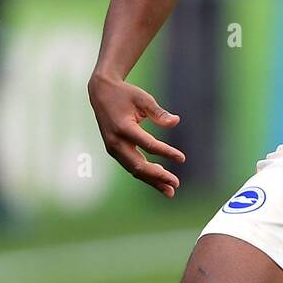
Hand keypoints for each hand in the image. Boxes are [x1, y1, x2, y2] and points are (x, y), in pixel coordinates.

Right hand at [88, 74, 184, 197]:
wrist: (101, 92)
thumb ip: (158, 113)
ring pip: (134, 169)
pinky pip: (130, 165)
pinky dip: (144, 173)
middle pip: (139, 165)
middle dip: (158, 177)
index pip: (149, 145)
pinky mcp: (114, 150)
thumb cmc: (125, 94)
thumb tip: (175, 122)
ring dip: (152, 180)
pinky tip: (159, 176)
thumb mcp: (143, 99)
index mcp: (123, 128)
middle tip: (175, 184)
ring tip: (170, 190)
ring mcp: (113, 148)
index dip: (166, 153)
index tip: (182, 159)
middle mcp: (115, 142)